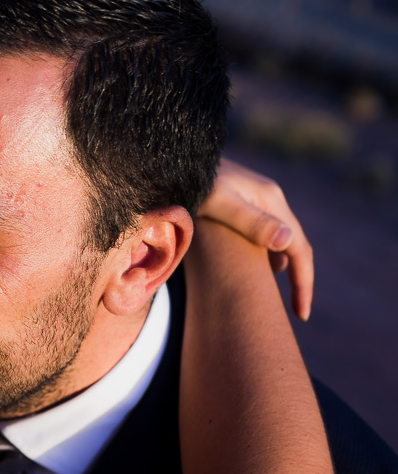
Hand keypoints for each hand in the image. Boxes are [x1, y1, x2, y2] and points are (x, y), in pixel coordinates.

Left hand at [197, 158, 313, 320]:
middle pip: (293, 244)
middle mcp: (268, 199)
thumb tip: (286, 243)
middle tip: (296, 312)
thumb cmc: (190, 182)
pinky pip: (261, 234)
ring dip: (280, 266)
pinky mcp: (238, 202)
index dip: (303, 282)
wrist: (170, 159)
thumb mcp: (219, 204)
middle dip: (297, 279)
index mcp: (271, 201)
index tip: (301, 314)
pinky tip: (252, 267)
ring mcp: (254, 199)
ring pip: (278, 239)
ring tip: (274, 294)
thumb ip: (250, 222)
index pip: (299, 247)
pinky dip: (263, 255)